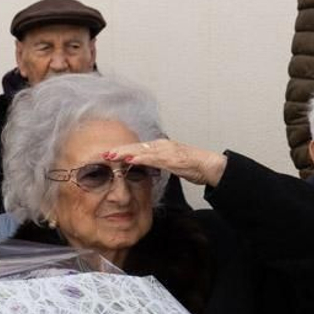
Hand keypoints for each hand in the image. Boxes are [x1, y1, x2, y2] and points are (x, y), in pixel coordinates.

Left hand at [105, 138, 226, 188]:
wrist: (210, 166)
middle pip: (136, 146)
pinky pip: (153, 158)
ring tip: (111, 155)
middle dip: (119, 149)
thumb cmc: (193, 166)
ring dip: (126, 152)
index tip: (109, 153)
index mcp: (160, 147)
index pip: (138, 147)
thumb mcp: (171, 165)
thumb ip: (158, 164)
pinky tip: (131, 158)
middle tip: (103, 153)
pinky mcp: (172, 158)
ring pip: (142, 150)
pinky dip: (141, 157)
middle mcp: (162, 146)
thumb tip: (146, 167)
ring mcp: (167, 151)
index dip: (123, 150)